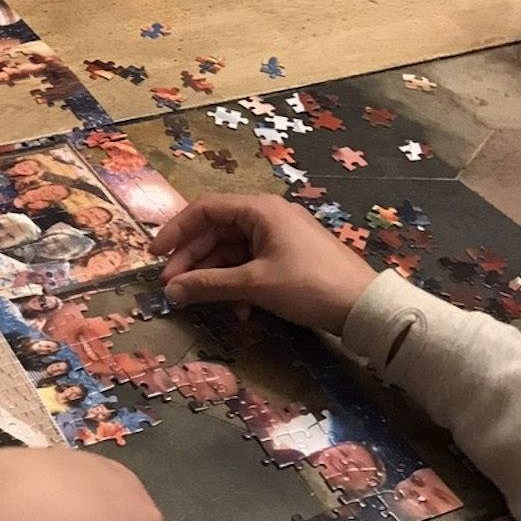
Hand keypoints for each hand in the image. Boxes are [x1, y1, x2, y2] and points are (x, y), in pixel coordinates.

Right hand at [150, 193, 376, 333]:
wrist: (365, 307)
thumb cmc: (308, 285)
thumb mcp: (255, 285)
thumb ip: (209, 286)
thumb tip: (171, 291)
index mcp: (259, 210)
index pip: (204, 210)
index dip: (175, 231)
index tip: (155, 256)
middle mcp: (267, 216)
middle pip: (216, 232)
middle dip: (192, 260)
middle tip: (172, 286)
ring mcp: (280, 237)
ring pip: (232, 252)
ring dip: (214, 277)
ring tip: (198, 301)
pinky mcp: (289, 258)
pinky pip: (251, 265)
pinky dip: (238, 284)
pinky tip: (239, 310)